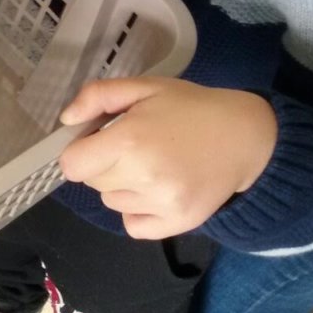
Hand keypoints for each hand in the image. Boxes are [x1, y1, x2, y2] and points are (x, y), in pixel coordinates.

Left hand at [58, 77, 276, 239]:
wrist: (245, 137)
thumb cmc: (190, 108)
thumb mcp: (144, 87)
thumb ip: (98, 96)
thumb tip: (67, 120)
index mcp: (129, 140)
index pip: (72, 164)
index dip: (79, 151)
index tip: (96, 141)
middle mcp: (143, 177)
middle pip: (92, 182)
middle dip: (103, 164)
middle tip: (132, 147)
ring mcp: (162, 204)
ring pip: (112, 202)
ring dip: (122, 186)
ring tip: (151, 164)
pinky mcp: (178, 223)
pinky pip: (133, 225)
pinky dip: (137, 210)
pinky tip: (157, 189)